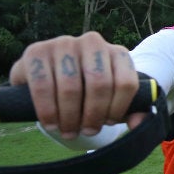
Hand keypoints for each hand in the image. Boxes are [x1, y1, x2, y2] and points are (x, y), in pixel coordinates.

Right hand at [9, 31, 143, 137]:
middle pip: (99, 84)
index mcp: (117, 53)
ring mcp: (64, 44)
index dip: (117, 110)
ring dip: (70, 117)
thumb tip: (137, 124)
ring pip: (71, 87)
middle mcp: (92, 43)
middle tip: (86, 131)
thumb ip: (131, 112)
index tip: (107, 123)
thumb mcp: (113, 102)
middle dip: (92, 115)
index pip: (126, 83)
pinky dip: (48, 110)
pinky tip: (51, 123)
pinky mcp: (36, 51)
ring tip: (69, 131)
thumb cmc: (89, 94)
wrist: (51, 79)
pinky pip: (43, 86)